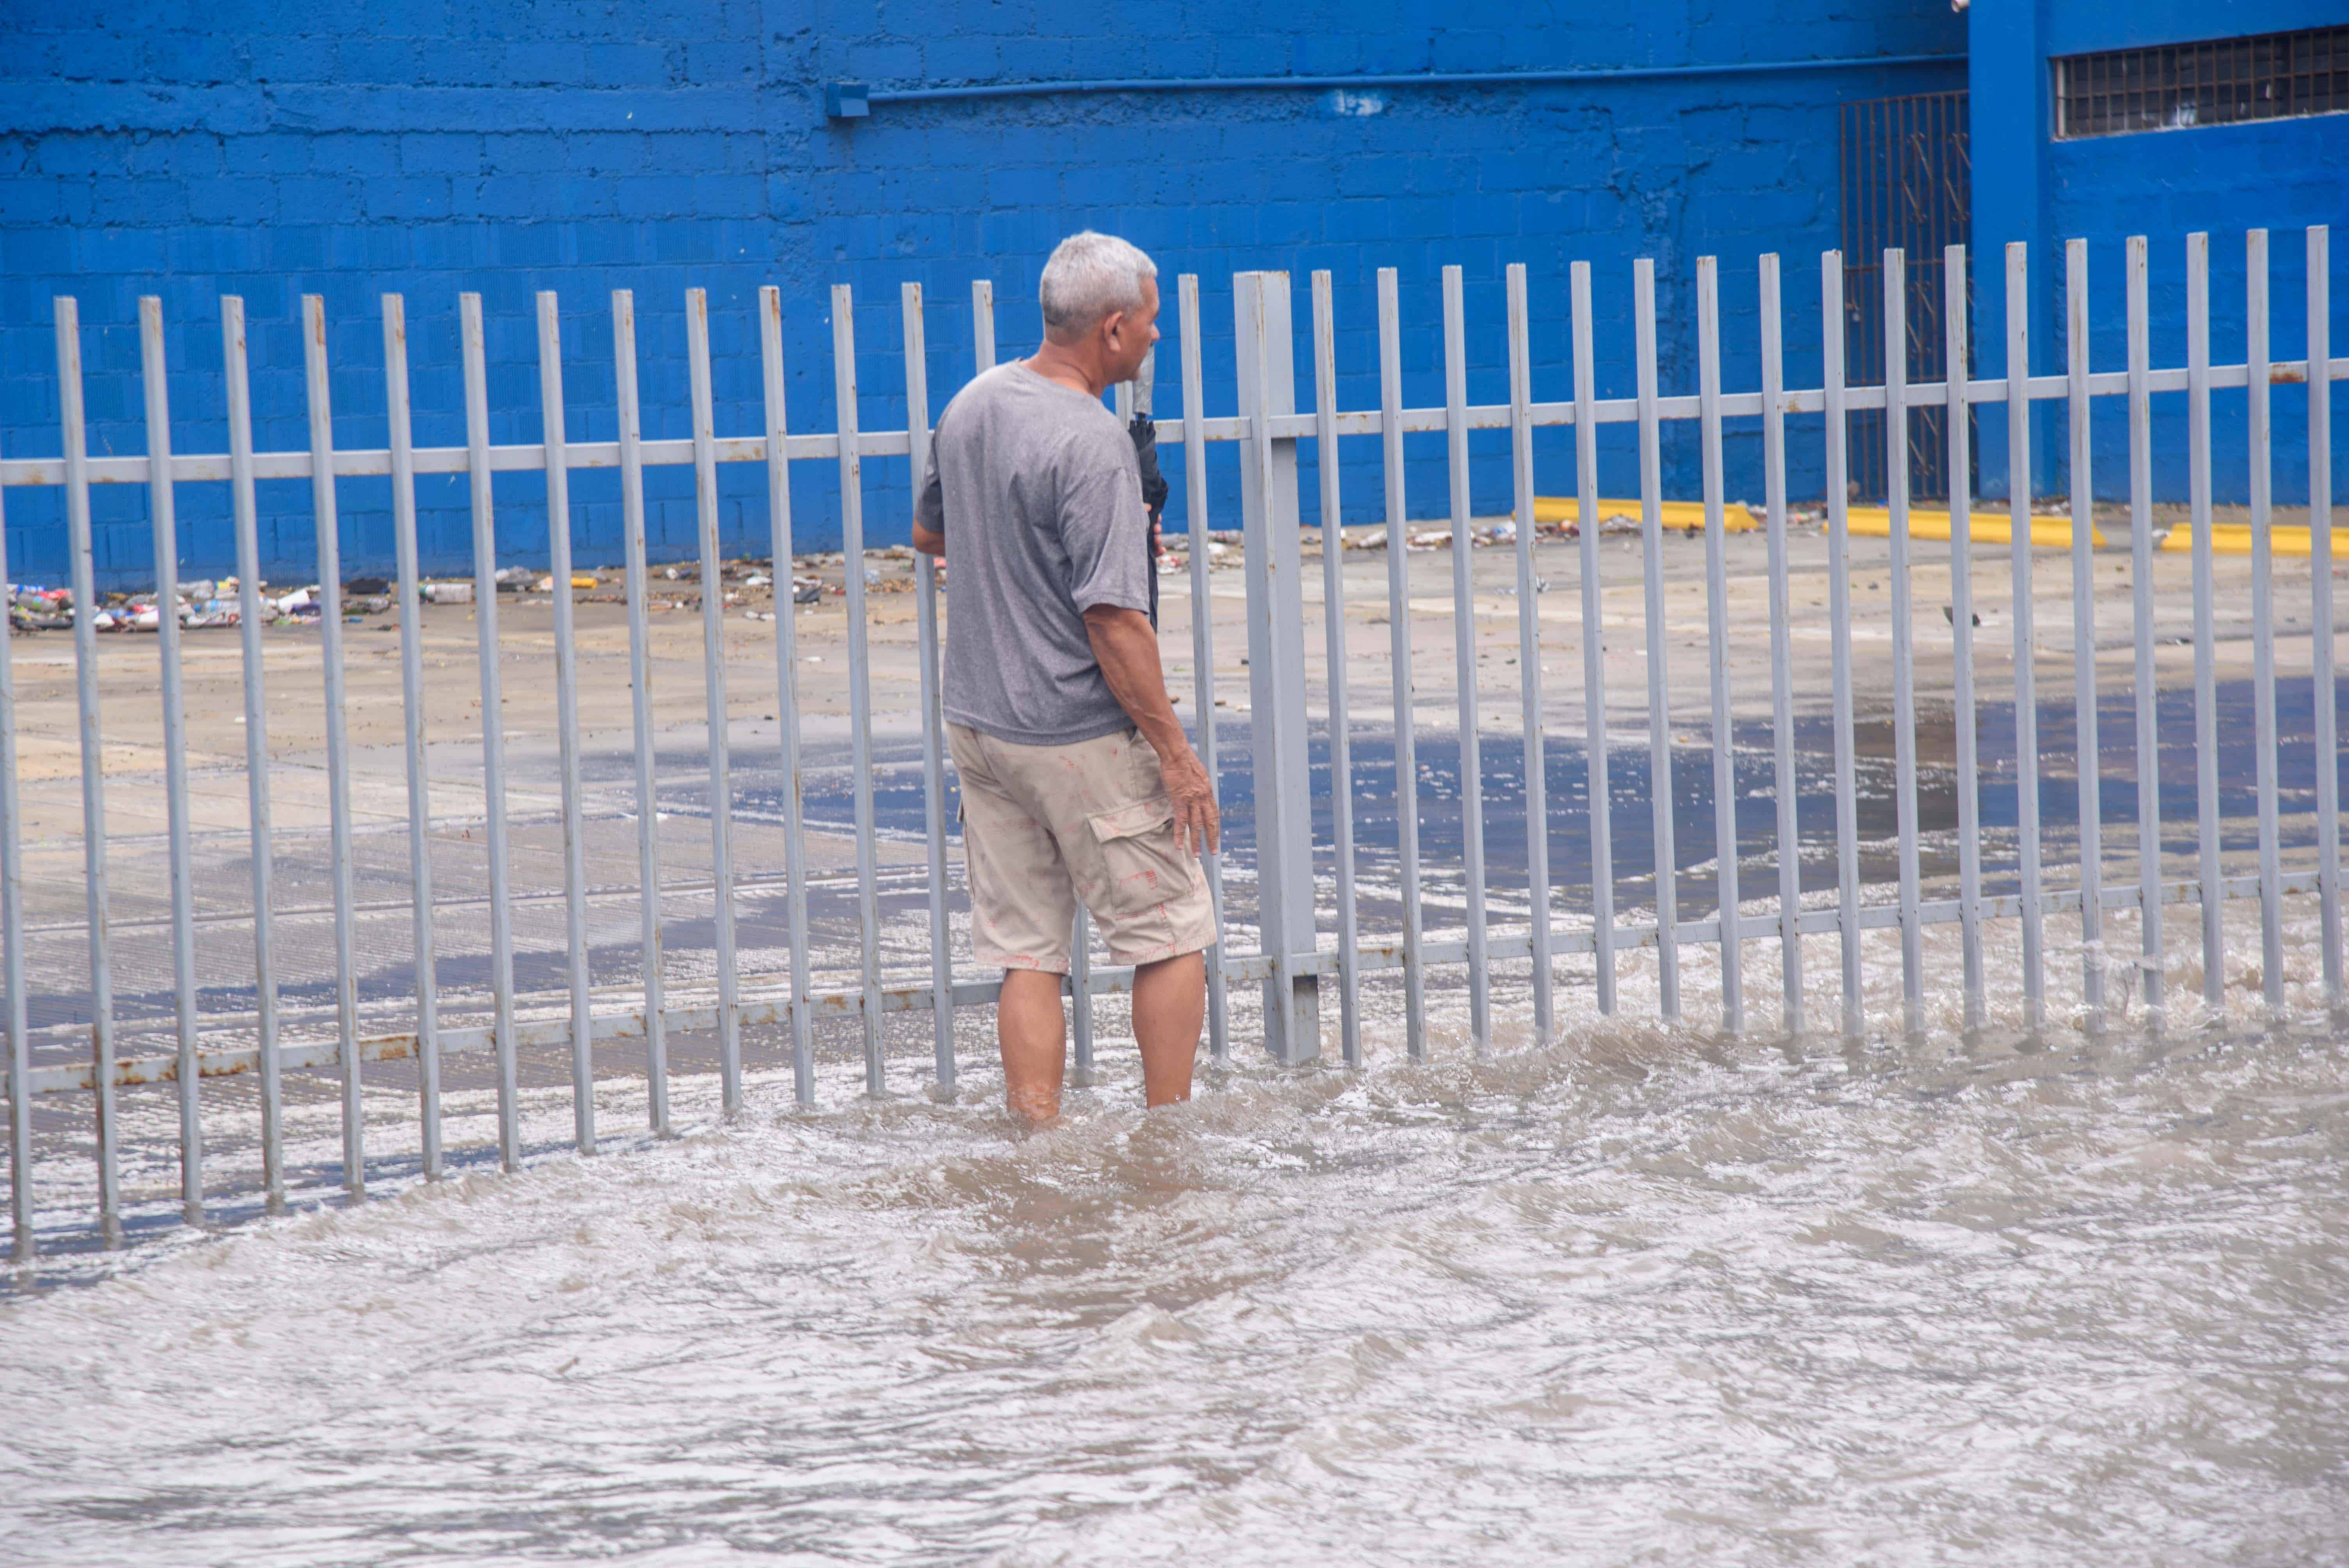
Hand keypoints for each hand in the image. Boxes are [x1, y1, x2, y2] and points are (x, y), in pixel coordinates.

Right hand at [1159, 741, 1219, 856]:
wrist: (1177, 754)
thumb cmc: (1184, 761)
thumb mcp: (1198, 774)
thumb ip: (1199, 785)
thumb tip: (1198, 789)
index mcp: (1207, 792)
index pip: (1214, 814)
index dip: (1215, 827)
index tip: (1216, 837)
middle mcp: (1203, 798)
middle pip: (1210, 823)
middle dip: (1212, 839)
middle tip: (1213, 852)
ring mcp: (1192, 800)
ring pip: (1197, 825)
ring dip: (1197, 841)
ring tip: (1197, 855)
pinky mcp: (1180, 800)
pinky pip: (1181, 821)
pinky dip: (1180, 834)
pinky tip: (1179, 845)